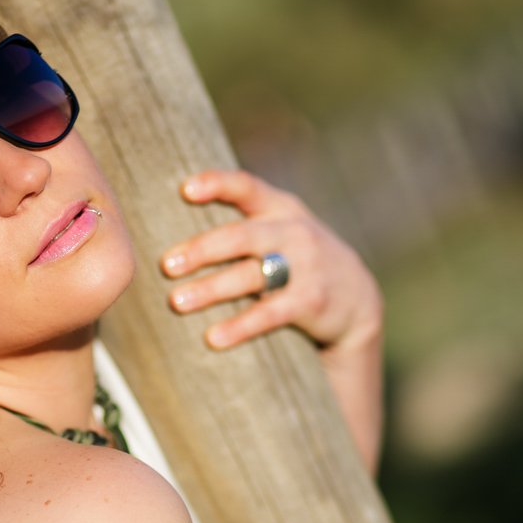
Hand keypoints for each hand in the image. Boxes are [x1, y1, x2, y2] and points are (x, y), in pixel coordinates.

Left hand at [159, 170, 381, 354]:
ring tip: (177, 302)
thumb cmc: (297, 259)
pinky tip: (213, 338)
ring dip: (212, 289)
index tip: (185, 189)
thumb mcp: (280, 229)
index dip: (217, 184)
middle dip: (201, 250)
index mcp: (280, 208)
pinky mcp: (312, 301)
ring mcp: (307, 266)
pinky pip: (271, 314)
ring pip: (252, 275)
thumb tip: (168, 220)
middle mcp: (294, 232)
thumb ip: (241, 221)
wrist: (356, 297)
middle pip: (241, 236)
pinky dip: (241, 326)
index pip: (246, 186)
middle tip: (166, 265)